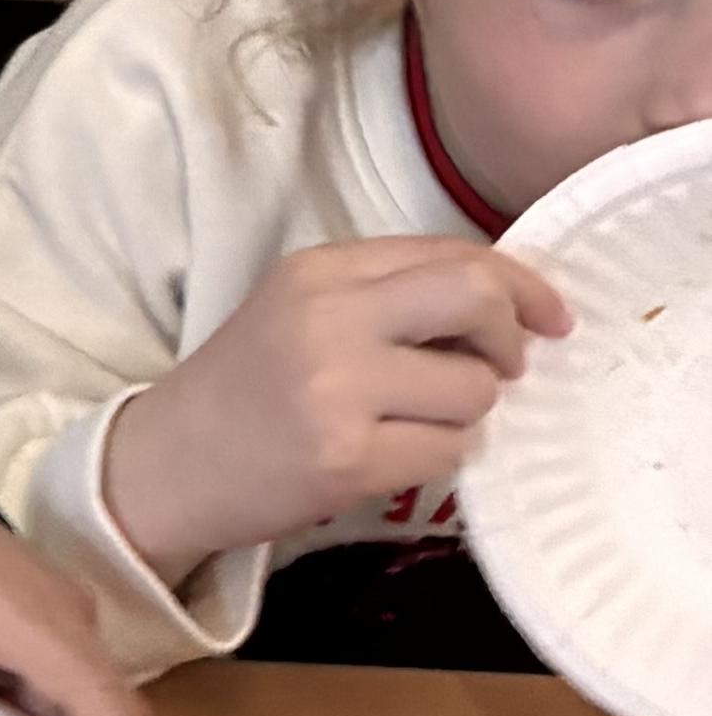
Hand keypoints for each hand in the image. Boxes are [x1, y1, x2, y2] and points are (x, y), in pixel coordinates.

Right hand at [98, 237, 568, 589]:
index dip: (521, 284)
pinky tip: (392, 455)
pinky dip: (440, 458)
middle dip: (511, 337)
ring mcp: (335, 386)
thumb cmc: (246, 386)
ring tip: (414, 422)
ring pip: (475, 389)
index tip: (548, 316)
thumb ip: (389, 294)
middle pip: (476, 297)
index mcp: (321, 268)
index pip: (454, 253)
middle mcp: (328, 315)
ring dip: (467, 413)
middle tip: (502, 368)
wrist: (167, 462)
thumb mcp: (303, 309)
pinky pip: (450, 451)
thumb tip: (507, 304)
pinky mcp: (345, 456)